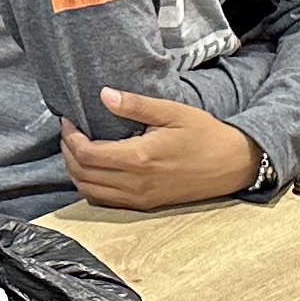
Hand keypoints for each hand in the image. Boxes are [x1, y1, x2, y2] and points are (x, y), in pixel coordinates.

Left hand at [60, 87, 261, 209]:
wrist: (232, 165)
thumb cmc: (205, 135)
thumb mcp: (172, 111)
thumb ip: (135, 105)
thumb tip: (104, 95)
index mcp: (139, 158)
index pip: (87, 154)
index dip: (70, 137)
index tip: (69, 120)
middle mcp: (135, 183)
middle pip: (82, 174)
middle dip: (67, 152)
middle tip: (68, 132)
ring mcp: (139, 198)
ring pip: (89, 191)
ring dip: (75, 171)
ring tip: (76, 149)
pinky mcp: (144, 205)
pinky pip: (104, 201)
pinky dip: (90, 186)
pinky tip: (93, 168)